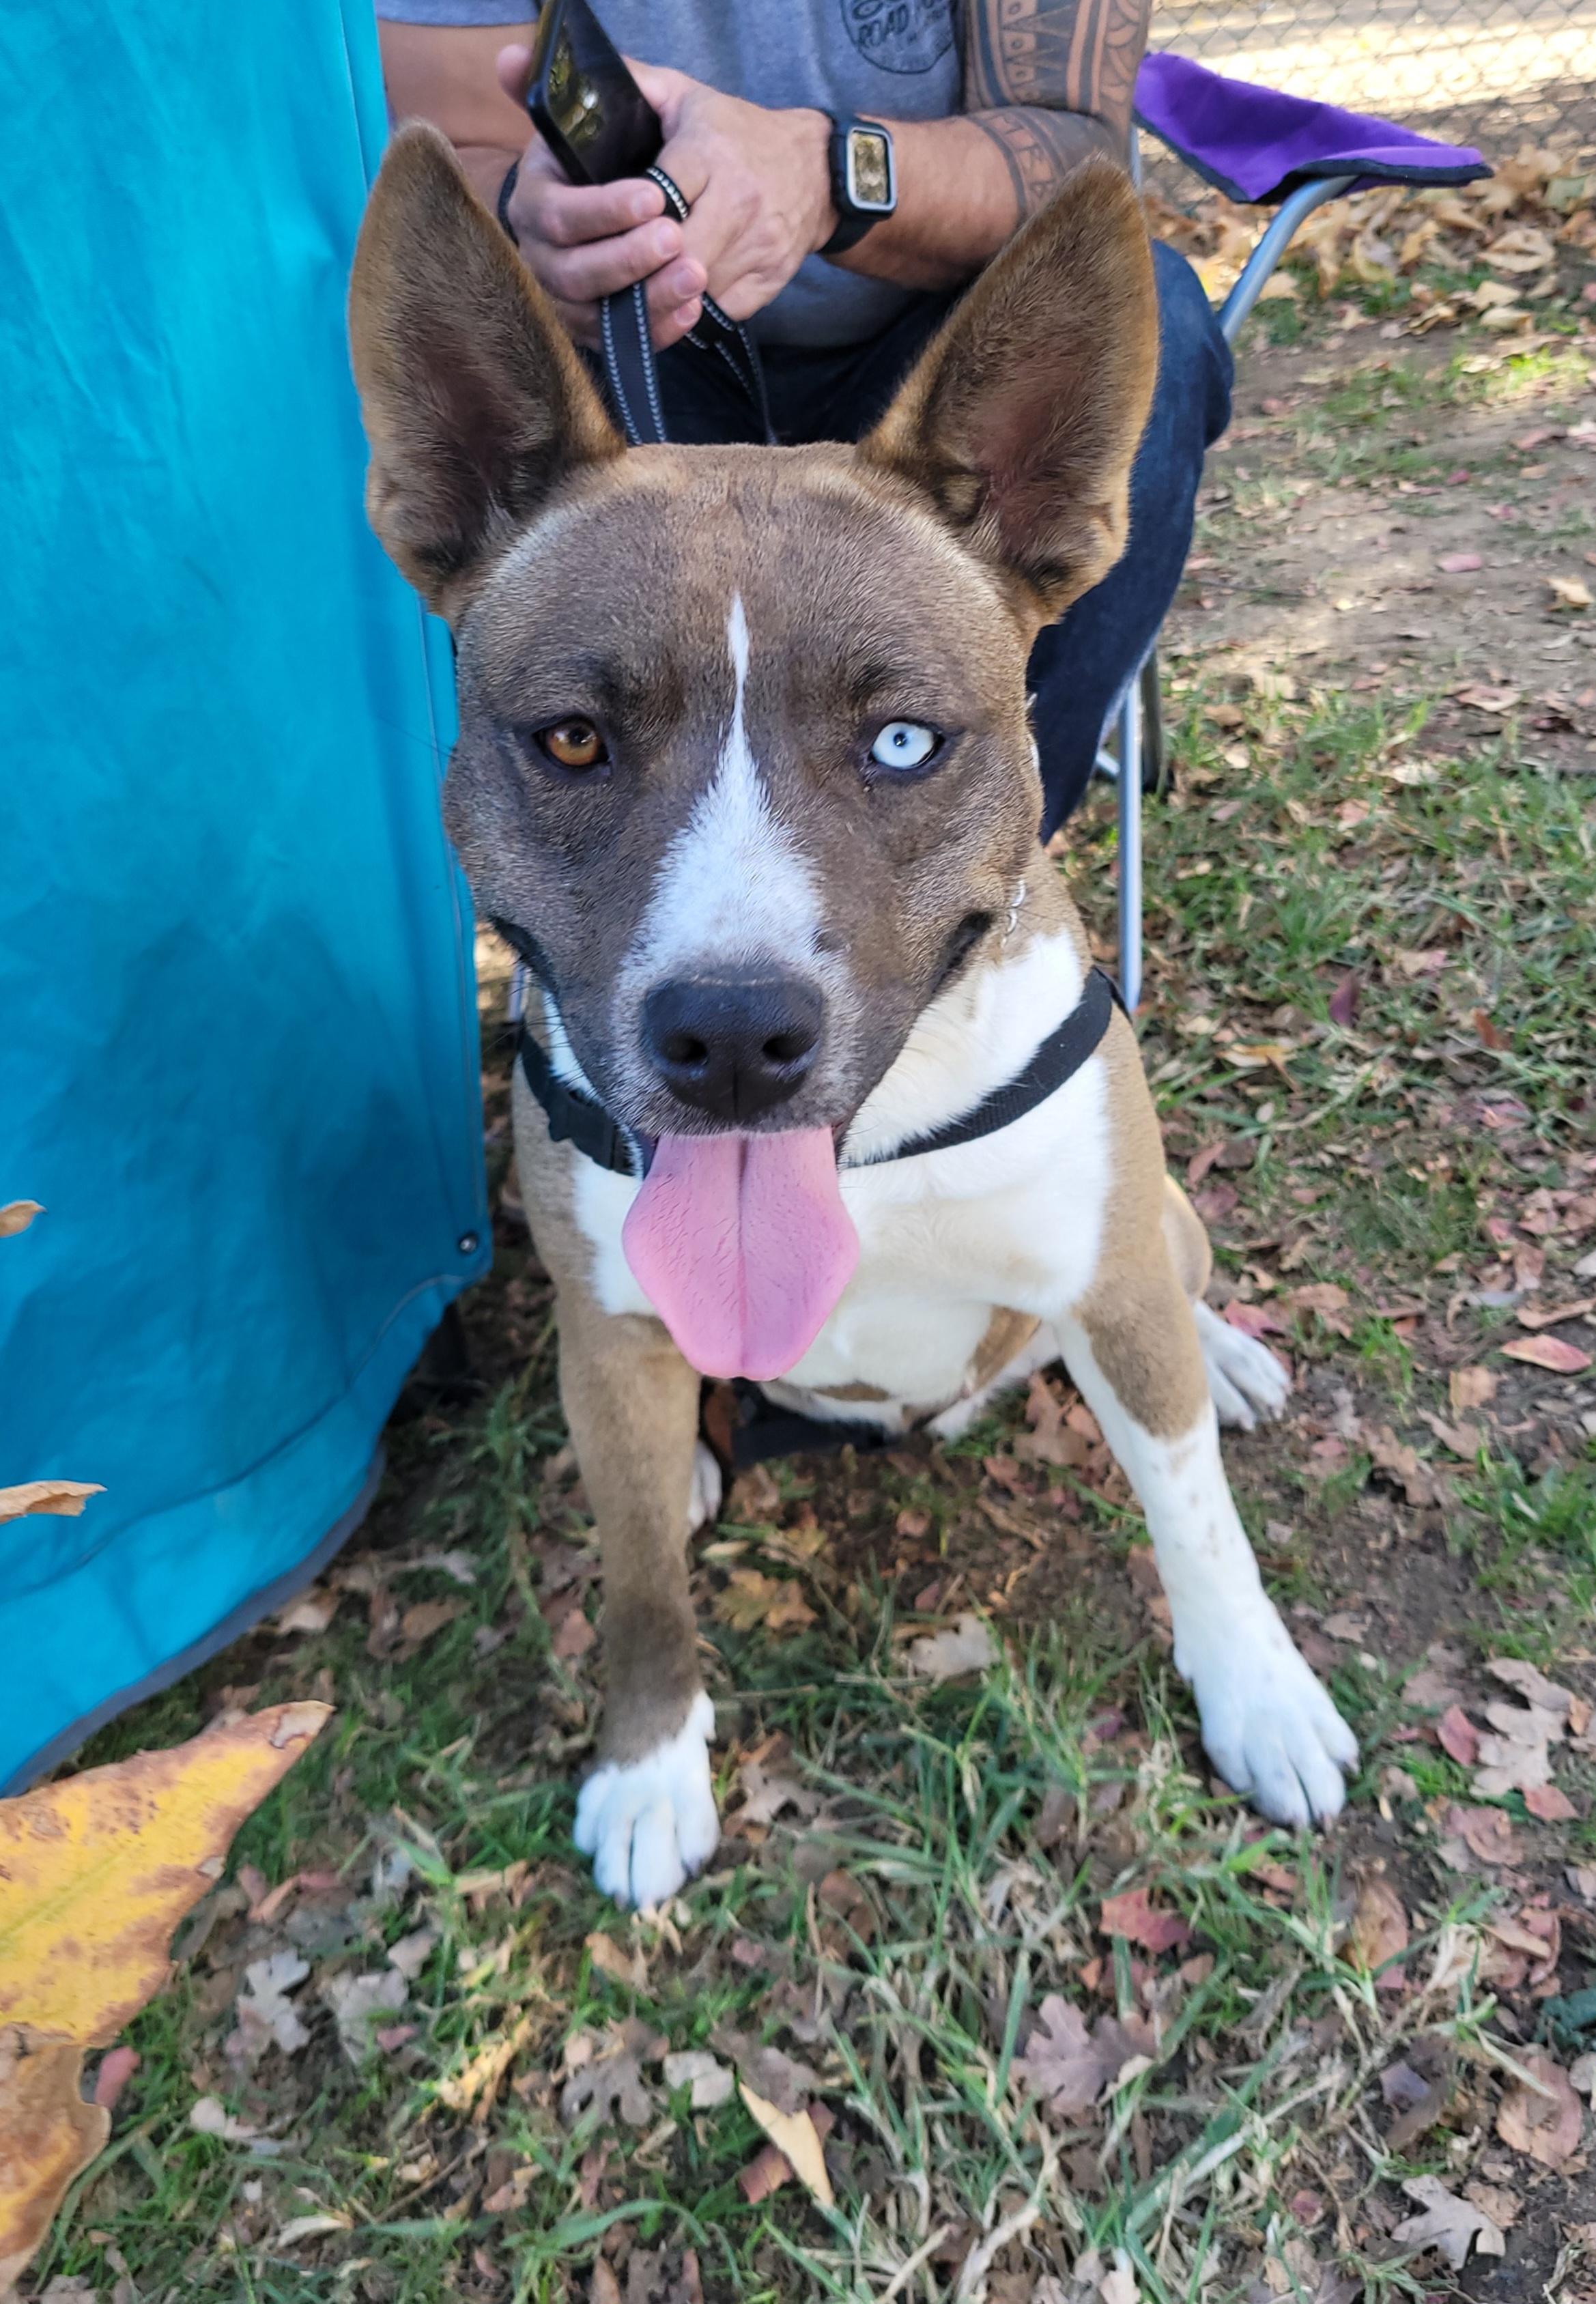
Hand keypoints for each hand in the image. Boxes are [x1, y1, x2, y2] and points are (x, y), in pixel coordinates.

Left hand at [496, 47, 831, 349]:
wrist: (815, 170)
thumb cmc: (733, 132)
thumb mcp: (681, 95)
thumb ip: (621, 84)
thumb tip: (526, 64)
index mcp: (711, 150)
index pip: (660, 193)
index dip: (623, 217)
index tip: (598, 229)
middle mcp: (740, 200)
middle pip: (677, 253)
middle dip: (636, 270)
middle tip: (603, 275)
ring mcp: (758, 247)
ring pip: (695, 292)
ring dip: (655, 303)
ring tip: (621, 301)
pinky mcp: (768, 283)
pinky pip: (718, 315)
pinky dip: (685, 319)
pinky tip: (659, 313)